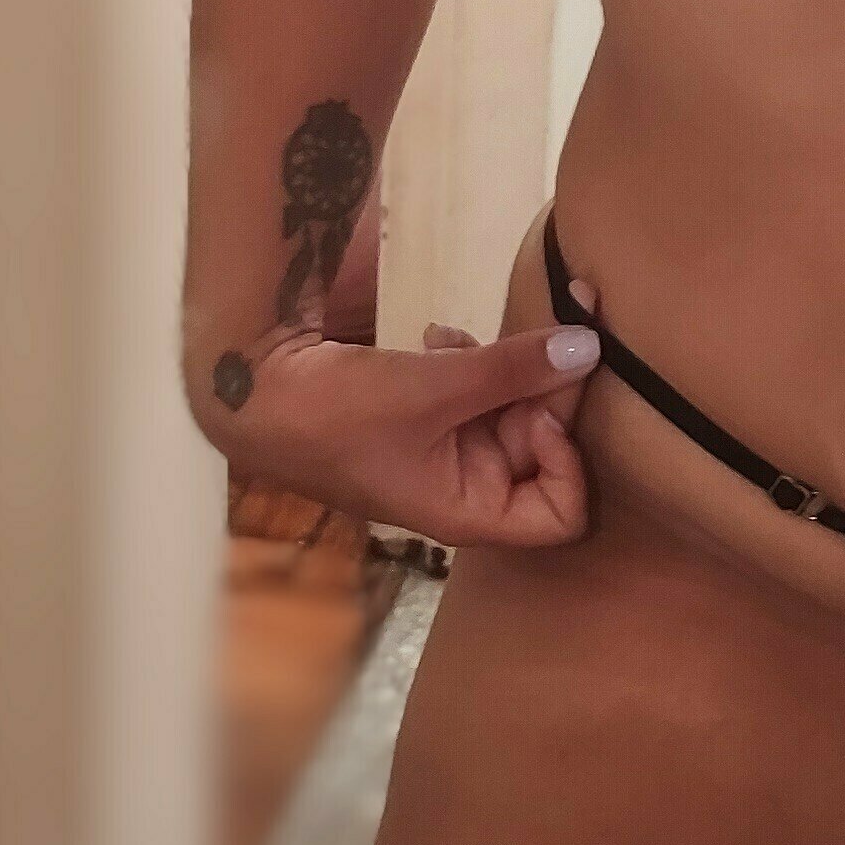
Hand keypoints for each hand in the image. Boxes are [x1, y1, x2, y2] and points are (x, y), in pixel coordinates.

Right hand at [199, 314, 600, 546]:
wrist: (255, 392)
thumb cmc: (336, 412)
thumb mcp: (432, 386)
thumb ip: (514, 369)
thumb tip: (589, 346)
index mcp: (469, 510)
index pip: (564, 514)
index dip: (571, 462)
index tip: (544, 410)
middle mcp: (466, 486)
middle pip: (544, 446)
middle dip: (543, 389)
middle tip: (542, 330)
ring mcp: (446, 450)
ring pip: (513, 409)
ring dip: (502, 367)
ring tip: (456, 340)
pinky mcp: (427, 414)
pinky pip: (477, 390)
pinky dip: (469, 360)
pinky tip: (434, 336)